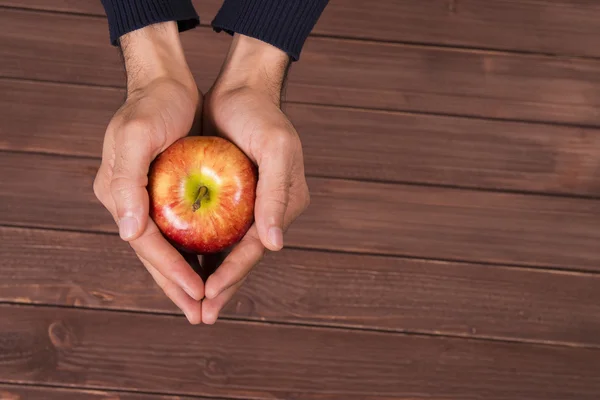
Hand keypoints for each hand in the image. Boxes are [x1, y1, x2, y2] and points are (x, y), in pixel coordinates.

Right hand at [93, 22, 204, 323]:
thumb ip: (126, 182)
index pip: (148, 245)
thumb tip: (129, 233)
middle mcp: (129, 204)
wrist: (163, 82)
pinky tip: (211, 265)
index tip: (200, 294)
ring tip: (207, 304)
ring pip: (169, 249)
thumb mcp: (135, 134)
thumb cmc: (152, 105)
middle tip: (202, 316)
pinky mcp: (164, 194)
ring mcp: (147, 200)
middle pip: (156, 256)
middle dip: (178, 287)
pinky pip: (180, 232)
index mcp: (118, 196)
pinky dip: (194, 251)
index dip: (172, 272)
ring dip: (186, 276)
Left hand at [201, 34, 310, 323]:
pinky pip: (216, 232)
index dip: (233, 273)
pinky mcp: (232, 200)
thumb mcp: (276, 149)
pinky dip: (202, 251)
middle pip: (242, 257)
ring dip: (211, 276)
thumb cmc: (261, 117)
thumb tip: (276, 245)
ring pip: (228, 250)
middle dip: (222, 287)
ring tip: (194, 306)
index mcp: (284, 205)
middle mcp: (269, 212)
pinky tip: (185, 267)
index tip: (208, 295)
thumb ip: (277, 195)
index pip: (255, 249)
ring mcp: (250, 207)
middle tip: (201, 317)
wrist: (241, 91)